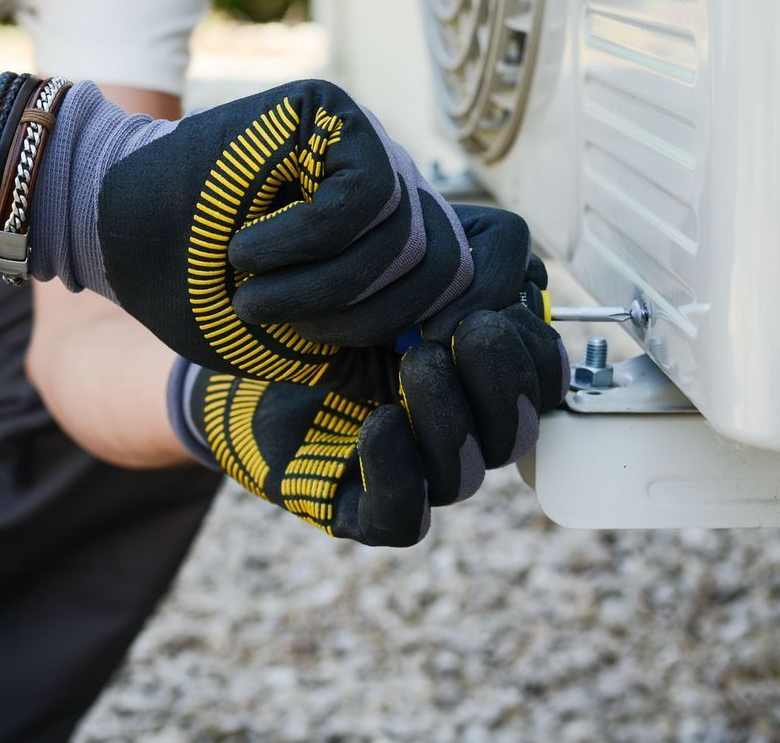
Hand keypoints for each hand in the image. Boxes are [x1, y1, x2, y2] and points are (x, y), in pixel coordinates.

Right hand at [31, 79, 521, 383]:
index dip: (480, 315)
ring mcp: (369, 143)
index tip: (420, 358)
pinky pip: (365, 197)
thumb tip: (472, 347)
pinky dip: (302, 244)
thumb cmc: (208, 296)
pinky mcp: (332, 111)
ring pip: (408, 237)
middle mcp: (400, 187)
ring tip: (255, 295)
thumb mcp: (311, 342)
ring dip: (324, 291)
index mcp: (405, 242)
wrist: (120, 236)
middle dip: (373, 322)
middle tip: (289, 327)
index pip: (499, 265)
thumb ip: (388, 341)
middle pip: (452, 267)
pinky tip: (248, 251)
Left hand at [177, 292, 567, 545]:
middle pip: (515, 434)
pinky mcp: (358, 508)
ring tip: (416, 359)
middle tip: (473, 328)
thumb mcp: (400, 262)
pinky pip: (403, 518)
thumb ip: (466, 261)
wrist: (236, 339)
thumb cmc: (324, 297)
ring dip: (450, 416)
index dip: (537, 351)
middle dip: (504, 381)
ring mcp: (408, 473)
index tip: (503, 304)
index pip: (543, 384)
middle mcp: (453, 432)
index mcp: (476, 375)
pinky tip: (380, 423)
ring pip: (464, 475)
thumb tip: (524, 285)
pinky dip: (400, 472)